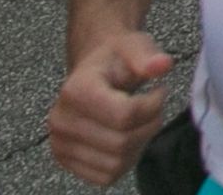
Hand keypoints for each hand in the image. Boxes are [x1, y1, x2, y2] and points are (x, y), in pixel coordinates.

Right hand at [47, 28, 175, 185]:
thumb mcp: (133, 46)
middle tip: (155, 108)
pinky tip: (128, 138)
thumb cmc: (116, 59)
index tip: (159, 92)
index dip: (152, 106)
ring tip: (141, 122)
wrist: (92, 72)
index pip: (124, 115)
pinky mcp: (66, 161)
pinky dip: (125, 161)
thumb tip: (163, 65)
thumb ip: (147, 56)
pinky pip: (105, 176)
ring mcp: (60, 144)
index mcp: (75, 90)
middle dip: (150, 126)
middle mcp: (61, 120)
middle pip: (121, 142)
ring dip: (139, 145)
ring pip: (115, 163)